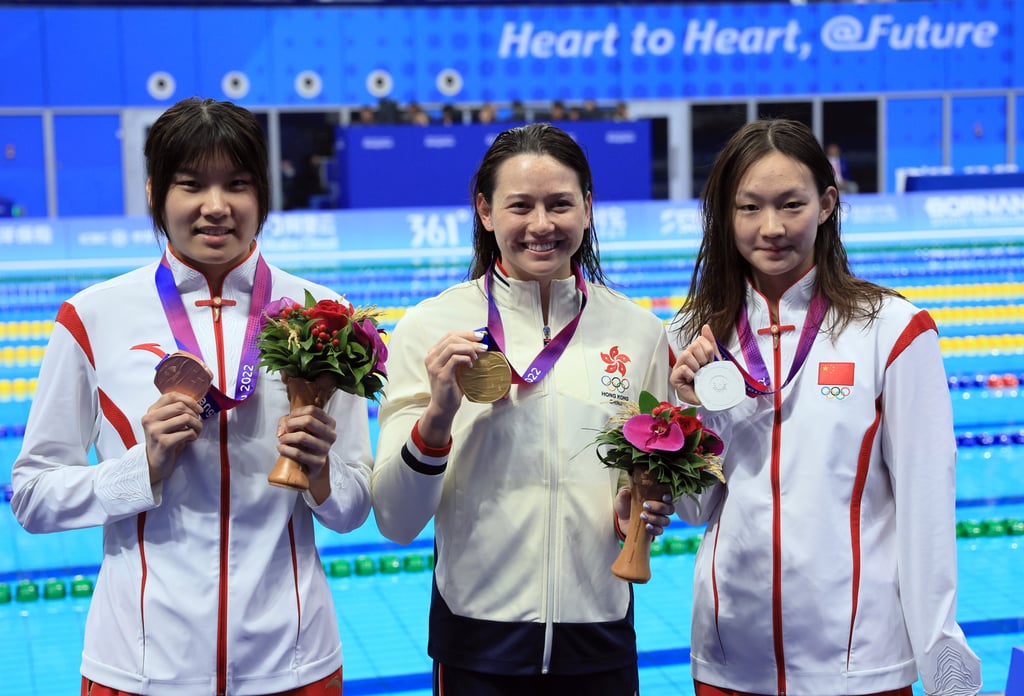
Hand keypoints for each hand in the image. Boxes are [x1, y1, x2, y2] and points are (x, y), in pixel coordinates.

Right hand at [142, 392, 203, 483]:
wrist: (155, 464)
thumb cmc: (165, 441)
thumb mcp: (166, 423)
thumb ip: (174, 411)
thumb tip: (195, 403)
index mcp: (151, 411)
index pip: (171, 396)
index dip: (189, 400)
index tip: (198, 408)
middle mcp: (150, 419)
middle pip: (180, 406)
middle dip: (195, 414)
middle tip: (197, 423)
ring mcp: (155, 431)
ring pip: (186, 418)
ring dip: (197, 425)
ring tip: (195, 432)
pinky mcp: (164, 442)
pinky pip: (188, 432)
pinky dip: (194, 435)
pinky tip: (190, 440)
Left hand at [276, 404, 336, 503]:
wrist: (311, 464)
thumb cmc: (305, 440)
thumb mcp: (299, 426)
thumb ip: (288, 421)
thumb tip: (282, 431)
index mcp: (330, 423)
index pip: (313, 410)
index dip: (297, 412)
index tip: (290, 418)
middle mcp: (331, 435)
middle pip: (308, 421)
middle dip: (291, 423)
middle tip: (286, 430)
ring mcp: (325, 449)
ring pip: (302, 437)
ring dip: (287, 437)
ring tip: (282, 440)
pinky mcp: (318, 462)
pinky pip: (298, 453)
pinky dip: (286, 449)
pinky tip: (280, 448)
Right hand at [418, 330, 487, 446]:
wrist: (444, 406)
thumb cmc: (452, 387)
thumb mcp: (456, 367)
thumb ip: (461, 355)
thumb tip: (480, 344)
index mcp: (434, 353)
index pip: (450, 335)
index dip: (466, 333)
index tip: (480, 336)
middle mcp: (431, 357)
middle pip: (451, 338)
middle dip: (470, 340)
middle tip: (483, 347)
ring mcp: (434, 366)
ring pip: (452, 347)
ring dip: (469, 349)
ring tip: (477, 357)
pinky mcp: (441, 375)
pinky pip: (455, 359)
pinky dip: (466, 359)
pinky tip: (471, 366)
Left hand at [615, 487, 674, 536]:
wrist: (621, 519)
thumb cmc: (626, 504)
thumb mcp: (623, 497)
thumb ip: (624, 493)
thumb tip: (626, 491)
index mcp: (657, 497)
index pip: (668, 496)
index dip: (669, 497)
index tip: (663, 497)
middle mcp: (661, 509)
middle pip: (669, 509)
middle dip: (659, 507)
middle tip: (645, 505)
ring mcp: (658, 520)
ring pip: (666, 521)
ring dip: (655, 518)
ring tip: (642, 516)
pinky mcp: (654, 530)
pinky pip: (660, 531)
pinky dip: (654, 529)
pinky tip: (647, 526)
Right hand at [671, 324, 718, 404]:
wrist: (706, 397)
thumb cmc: (708, 380)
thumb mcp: (714, 360)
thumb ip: (710, 343)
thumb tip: (706, 327)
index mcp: (695, 352)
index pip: (700, 340)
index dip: (708, 350)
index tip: (710, 361)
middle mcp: (685, 357)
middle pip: (694, 345)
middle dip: (703, 358)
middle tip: (704, 368)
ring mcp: (679, 366)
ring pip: (687, 354)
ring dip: (696, 366)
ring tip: (698, 374)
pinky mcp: (674, 377)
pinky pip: (683, 368)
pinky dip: (691, 374)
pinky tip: (693, 379)